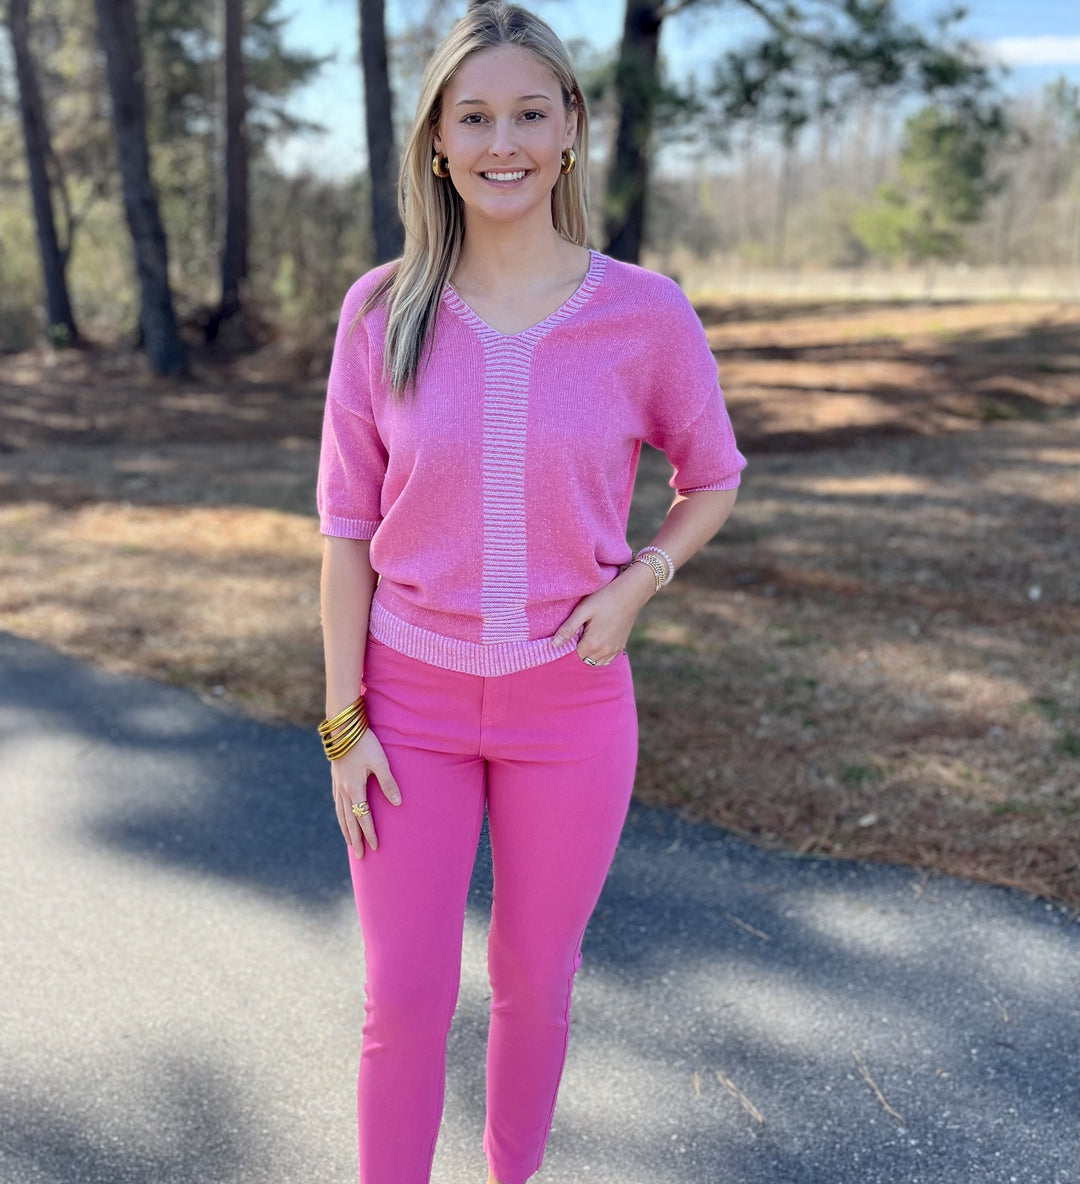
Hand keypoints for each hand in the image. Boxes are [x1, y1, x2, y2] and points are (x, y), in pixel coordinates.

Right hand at [330, 728, 399, 856]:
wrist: (343, 727)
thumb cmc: (365, 743)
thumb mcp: (380, 762)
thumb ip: (388, 783)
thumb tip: (397, 803)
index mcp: (354, 789)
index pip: (363, 817)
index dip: (370, 833)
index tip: (375, 847)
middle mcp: (343, 790)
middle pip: (349, 820)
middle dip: (355, 839)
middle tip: (360, 856)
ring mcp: (337, 784)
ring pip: (340, 812)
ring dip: (345, 829)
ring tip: (349, 842)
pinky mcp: (335, 777)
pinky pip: (336, 802)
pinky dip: (339, 814)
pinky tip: (341, 816)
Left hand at [551, 564, 654, 665]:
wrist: (630, 594)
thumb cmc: (604, 598)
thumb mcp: (583, 610)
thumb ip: (568, 628)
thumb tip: (553, 645)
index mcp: (592, 644)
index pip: (573, 655)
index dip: (568, 645)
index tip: (570, 632)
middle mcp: (604, 652)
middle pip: (584, 659)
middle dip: (578, 650)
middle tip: (579, 631)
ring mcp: (614, 651)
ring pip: (595, 662)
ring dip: (589, 653)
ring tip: (588, 635)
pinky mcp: (621, 647)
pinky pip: (606, 659)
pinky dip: (600, 655)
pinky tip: (597, 640)